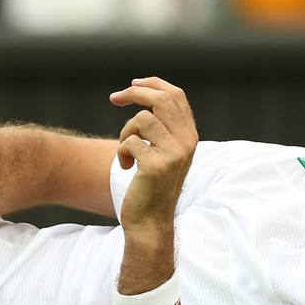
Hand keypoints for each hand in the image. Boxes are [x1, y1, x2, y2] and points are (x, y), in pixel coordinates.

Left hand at [108, 77, 198, 234]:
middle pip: (161, 99)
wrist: (151, 220)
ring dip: (125, 132)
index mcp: (190, 136)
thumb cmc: (152, 185)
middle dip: (134, 94)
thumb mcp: (164, 152)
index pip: (176, 96)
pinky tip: (126, 166)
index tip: (133, 84)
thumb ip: (162, 126)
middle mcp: (187, 142)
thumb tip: (141, 91)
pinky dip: (121, 152)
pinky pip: (130, 142)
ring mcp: (173, 154)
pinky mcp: (156, 166)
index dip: (154, 84)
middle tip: (114, 98)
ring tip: (126, 149)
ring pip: (142, 119)